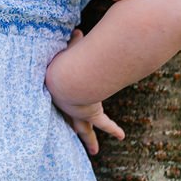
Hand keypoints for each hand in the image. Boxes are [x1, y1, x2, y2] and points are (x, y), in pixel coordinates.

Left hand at [46, 29, 125, 155]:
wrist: (66, 78)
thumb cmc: (64, 62)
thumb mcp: (70, 50)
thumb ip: (74, 42)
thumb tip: (78, 30)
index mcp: (60, 90)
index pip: (62, 94)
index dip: (64, 96)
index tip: (63, 97)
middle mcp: (66, 103)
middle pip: (68, 117)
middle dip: (70, 126)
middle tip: (72, 134)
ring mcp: (77, 111)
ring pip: (82, 129)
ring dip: (88, 139)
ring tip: (93, 150)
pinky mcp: (90, 114)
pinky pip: (103, 124)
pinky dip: (112, 129)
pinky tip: (120, 135)